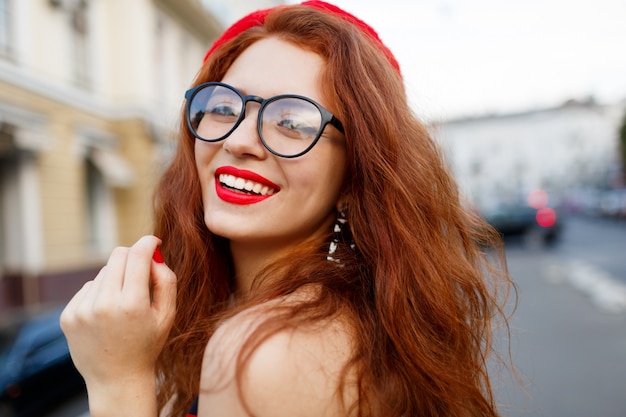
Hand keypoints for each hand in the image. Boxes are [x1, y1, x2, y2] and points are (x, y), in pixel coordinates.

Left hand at [60, 235, 176, 387]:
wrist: (117, 379)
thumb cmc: (147, 344)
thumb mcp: (168, 314)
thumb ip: (166, 280)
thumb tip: (153, 254)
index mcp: (133, 305)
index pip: (137, 255)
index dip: (148, 243)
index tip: (154, 242)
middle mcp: (105, 305)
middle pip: (117, 256)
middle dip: (132, 257)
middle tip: (141, 272)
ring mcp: (83, 311)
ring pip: (103, 272)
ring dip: (116, 279)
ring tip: (123, 305)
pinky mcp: (68, 316)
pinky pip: (88, 287)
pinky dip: (100, 293)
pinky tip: (106, 314)